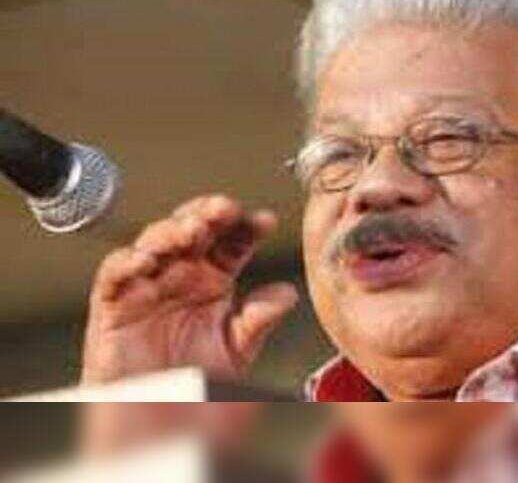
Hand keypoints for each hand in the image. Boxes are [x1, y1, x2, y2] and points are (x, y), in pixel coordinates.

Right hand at [81, 195, 298, 383]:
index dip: (247, 226)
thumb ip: (260, 319)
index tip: (266, 221)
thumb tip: (288, 293)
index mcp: (216, 276)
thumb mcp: (238, 348)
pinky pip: (113, 275)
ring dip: (172, 231)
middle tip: (225, 209)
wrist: (159, 423)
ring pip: (155, 241)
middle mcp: (182, 272)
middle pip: (194, 227)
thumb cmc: (197, 379)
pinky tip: (145, 259)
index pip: (233, 240)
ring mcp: (147, 283)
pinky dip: (126, 263)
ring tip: (191, 230)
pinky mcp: (113, 306)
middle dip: (208, 213)